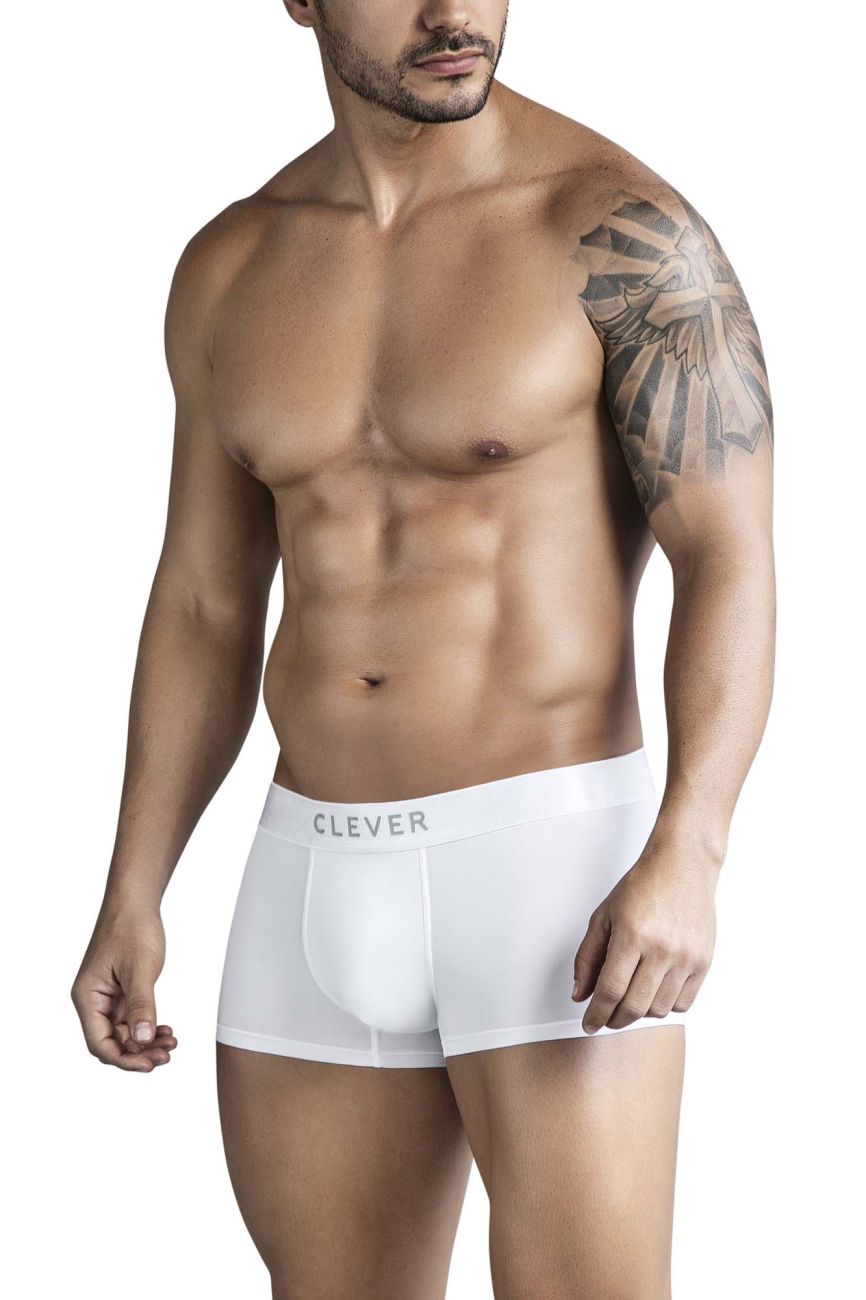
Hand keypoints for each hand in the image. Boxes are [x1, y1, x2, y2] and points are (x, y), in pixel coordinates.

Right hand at [71, 904, 176, 1071]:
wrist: (136, 902)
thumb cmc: (132, 928)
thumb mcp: (140, 969)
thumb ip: (141, 1005)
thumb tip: (141, 1040)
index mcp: (87, 997)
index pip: (99, 1043)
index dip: (123, 1059)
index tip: (150, 1064)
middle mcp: (93, 1000)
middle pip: (111, 1042)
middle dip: (138, 1053)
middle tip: (166, 1056)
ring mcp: (107, 997)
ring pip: (123, 1033)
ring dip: (145, 1042)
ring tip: (171, 1044)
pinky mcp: (121, 991)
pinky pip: (131, 1019)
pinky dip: (148, 1027)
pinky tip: (165, 1031)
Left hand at [571, 836, 717, 1032]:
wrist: (682, 866)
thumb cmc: (642, 886)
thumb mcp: (604, 916)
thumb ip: (588, 957)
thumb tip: (580, 994)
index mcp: (632, 935)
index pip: (610, 990)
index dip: (596, 1013)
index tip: (589, 1023)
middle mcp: (662, 948)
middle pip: (633, 1006)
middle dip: (614, 1019)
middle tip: (605, 1017)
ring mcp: (686, 957)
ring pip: (658, 1009)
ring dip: (639, 1012)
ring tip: (629, 1000)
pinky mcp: (704, 961)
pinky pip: (683, 1003)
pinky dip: (665, 1006)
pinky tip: (653, 993)